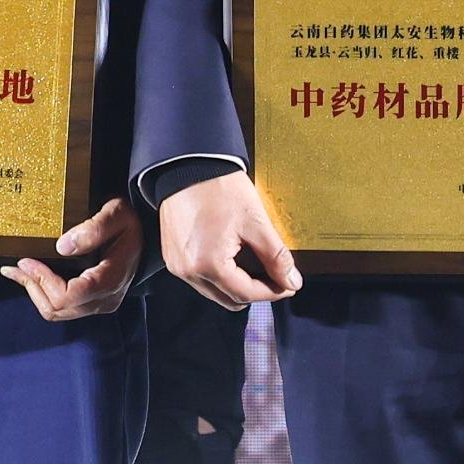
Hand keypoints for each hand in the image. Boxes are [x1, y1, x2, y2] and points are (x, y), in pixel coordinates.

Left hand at [6, 197, 140, 321]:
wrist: (144, 234)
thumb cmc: (129, 222)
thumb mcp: (117, 214)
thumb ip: (94, 228)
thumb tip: (62, 246)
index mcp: (110, 279)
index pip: (68, 296)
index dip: (42, 281)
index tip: (26, 260)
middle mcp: (105, 298)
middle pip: (58, 308)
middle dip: (32, 286)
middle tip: (14, 265)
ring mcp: (100, 303)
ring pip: (57, 312)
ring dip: (34, 292)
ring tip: (17, 271)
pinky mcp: (93, 302)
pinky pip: (62, 307)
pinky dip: (43, 293)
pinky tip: (32, 277)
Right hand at [157, 170, 299, 310]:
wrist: (188, 164)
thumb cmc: (217, 187)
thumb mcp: (255, 221)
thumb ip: (276, 256)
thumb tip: (290, 280)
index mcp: (209, 265)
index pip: (247, 294)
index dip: (272, 292)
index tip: (288, 284)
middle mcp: (188, 271)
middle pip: (230, 299)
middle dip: (254, 291)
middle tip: (273, 275)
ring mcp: (177, 265)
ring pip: (214, 292)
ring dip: (235, 284)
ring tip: (251, 263)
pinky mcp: (172, 256)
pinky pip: (200, 278)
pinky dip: (218, 274)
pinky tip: (230, 257)